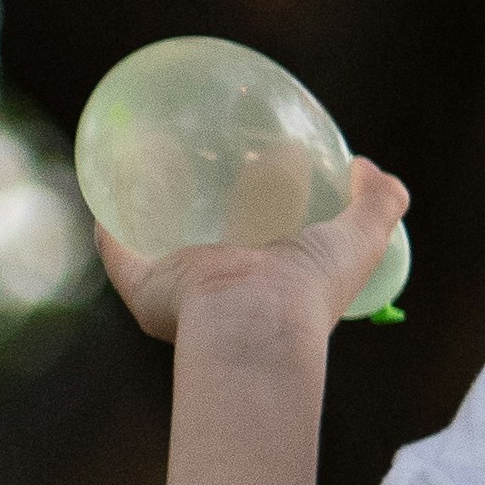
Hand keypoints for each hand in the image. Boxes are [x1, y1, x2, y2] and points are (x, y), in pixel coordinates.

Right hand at [96, 158, 410, 343]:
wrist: (255, 319)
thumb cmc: (311, 284)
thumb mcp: (362, 238)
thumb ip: (379, 202)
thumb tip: (365, 165)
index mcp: (277, 283)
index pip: (271, 249)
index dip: (271, 214)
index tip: (271, 174)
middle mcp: (230, 293)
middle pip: (215, 248)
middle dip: (211, 213)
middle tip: (211, 167)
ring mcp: (185, 292)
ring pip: (161, 252)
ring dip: (153, 219)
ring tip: (150, 174)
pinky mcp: (147, 287)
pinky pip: (121, 255)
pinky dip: (110, 232)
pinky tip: (104, 201)